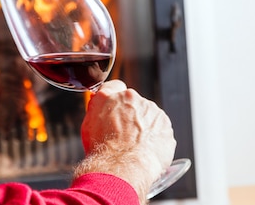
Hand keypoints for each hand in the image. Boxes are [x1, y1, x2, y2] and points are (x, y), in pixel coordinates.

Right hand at [74, 80, 175, 200]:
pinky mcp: (165, 126)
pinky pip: (160, 130)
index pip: (115, 87)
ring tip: (134, 145)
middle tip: (123, 134)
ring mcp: (153, 112)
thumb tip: (98, 102)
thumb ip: (96, 108)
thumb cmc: (103, 148)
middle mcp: (134, 99)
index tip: (115, 109)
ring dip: (144, 126)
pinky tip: (145, 150)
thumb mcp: (88, 124)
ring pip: (148, 116)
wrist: (122, 167)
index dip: (115, 100)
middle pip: (134, 103)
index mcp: (113, 95)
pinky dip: (155, 138)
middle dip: (130, 115)